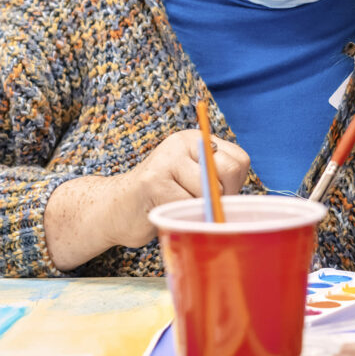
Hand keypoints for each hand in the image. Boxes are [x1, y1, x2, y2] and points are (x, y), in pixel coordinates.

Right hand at [106, 129, 249, 247]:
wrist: (115, 209)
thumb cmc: (162, 200)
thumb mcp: (195, 183)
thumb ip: (218, 183)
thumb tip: (239, 203)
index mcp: (198, 140)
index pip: (239, 160)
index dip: (234, 186)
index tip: (216, 197)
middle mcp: (183, 142)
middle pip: (228, 171)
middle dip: (221, 197)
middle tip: (200, 206)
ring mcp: (167, 158)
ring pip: (207, 191)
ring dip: (196, 209)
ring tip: (176, 206)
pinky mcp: (153, 180)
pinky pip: (185, 205)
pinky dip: (179, 216)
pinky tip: (163, 210)